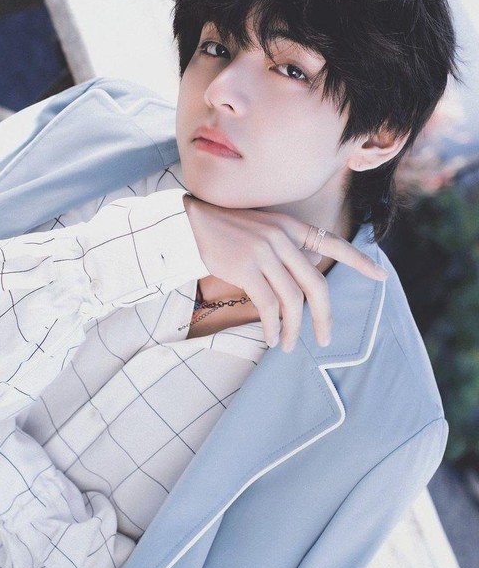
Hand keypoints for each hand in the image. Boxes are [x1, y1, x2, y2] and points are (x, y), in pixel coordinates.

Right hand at [183, 195, 386, 352]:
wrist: (188, 222)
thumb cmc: (224, 231)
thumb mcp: (263, 230)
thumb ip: (286, 249)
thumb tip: (305, 280)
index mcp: (291, 226)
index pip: (333, 243)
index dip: (359, 261)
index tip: (381, 276)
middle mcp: (283, 237)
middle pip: (316, 285)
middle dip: (324, 317)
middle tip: (325, 339)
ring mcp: (265, 252)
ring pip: (293, 300)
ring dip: (294, 329)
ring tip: (288, 345)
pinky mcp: (246, 268)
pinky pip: (269, 305)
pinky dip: (274, 326)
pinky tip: (272, 337)